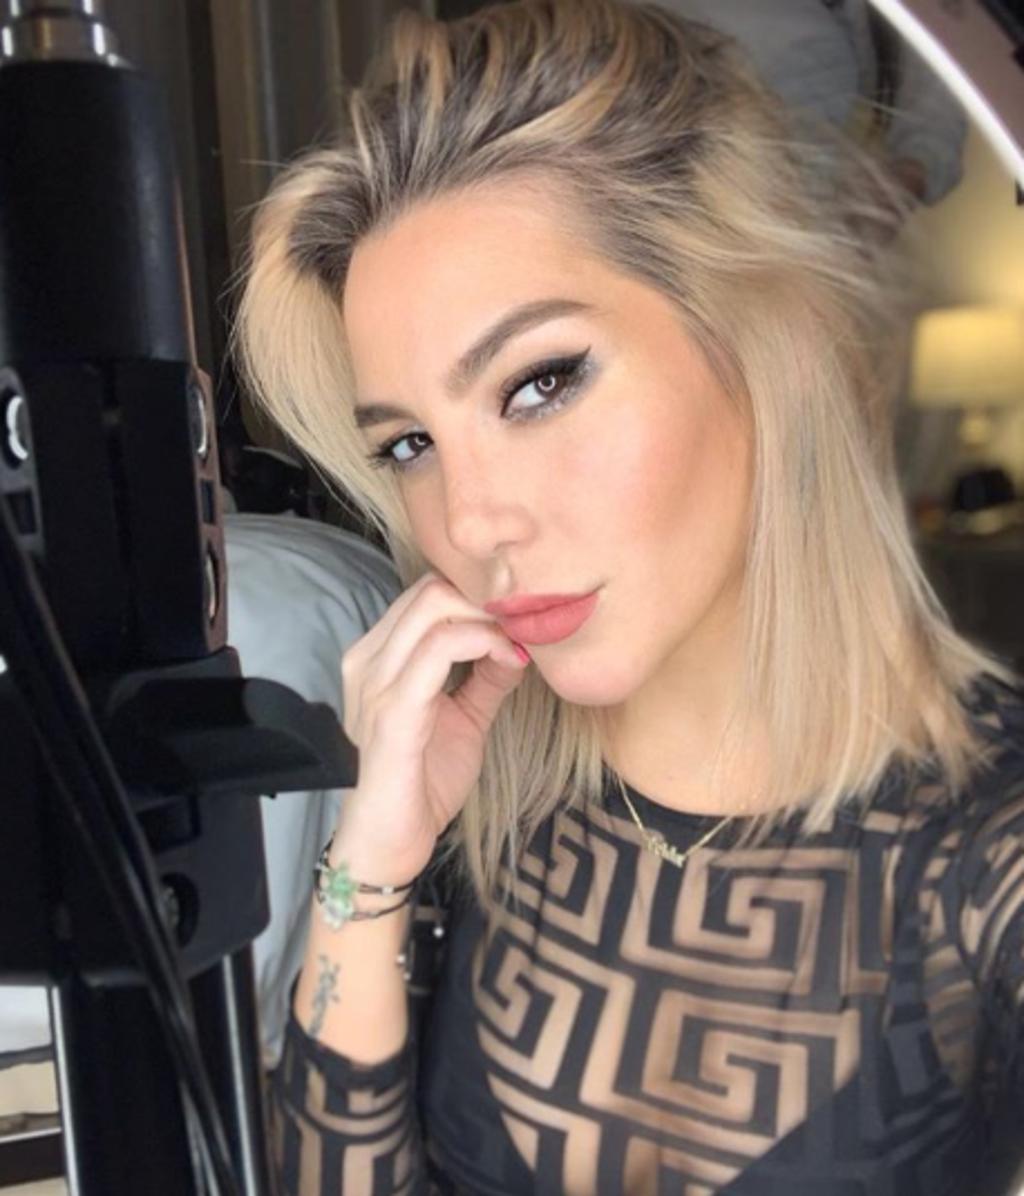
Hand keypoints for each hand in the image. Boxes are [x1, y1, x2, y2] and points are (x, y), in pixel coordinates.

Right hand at [333, 572, 528, 884]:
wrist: (391, 840)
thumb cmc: (422, 780)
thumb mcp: (464, 717)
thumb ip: (486, 678)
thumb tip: (521, 641)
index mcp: (378, 655)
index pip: (427, 593)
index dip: (479, 595)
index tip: (522, 618)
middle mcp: (369, 658)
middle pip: (430, 589)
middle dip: (487, 598)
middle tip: (527, 624)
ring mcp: (376, 682)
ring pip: (434, 607)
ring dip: (489, 618)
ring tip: (522, 641)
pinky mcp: (393, 710)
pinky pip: (439, 650)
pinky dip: (484, 643)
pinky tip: (512, 660)